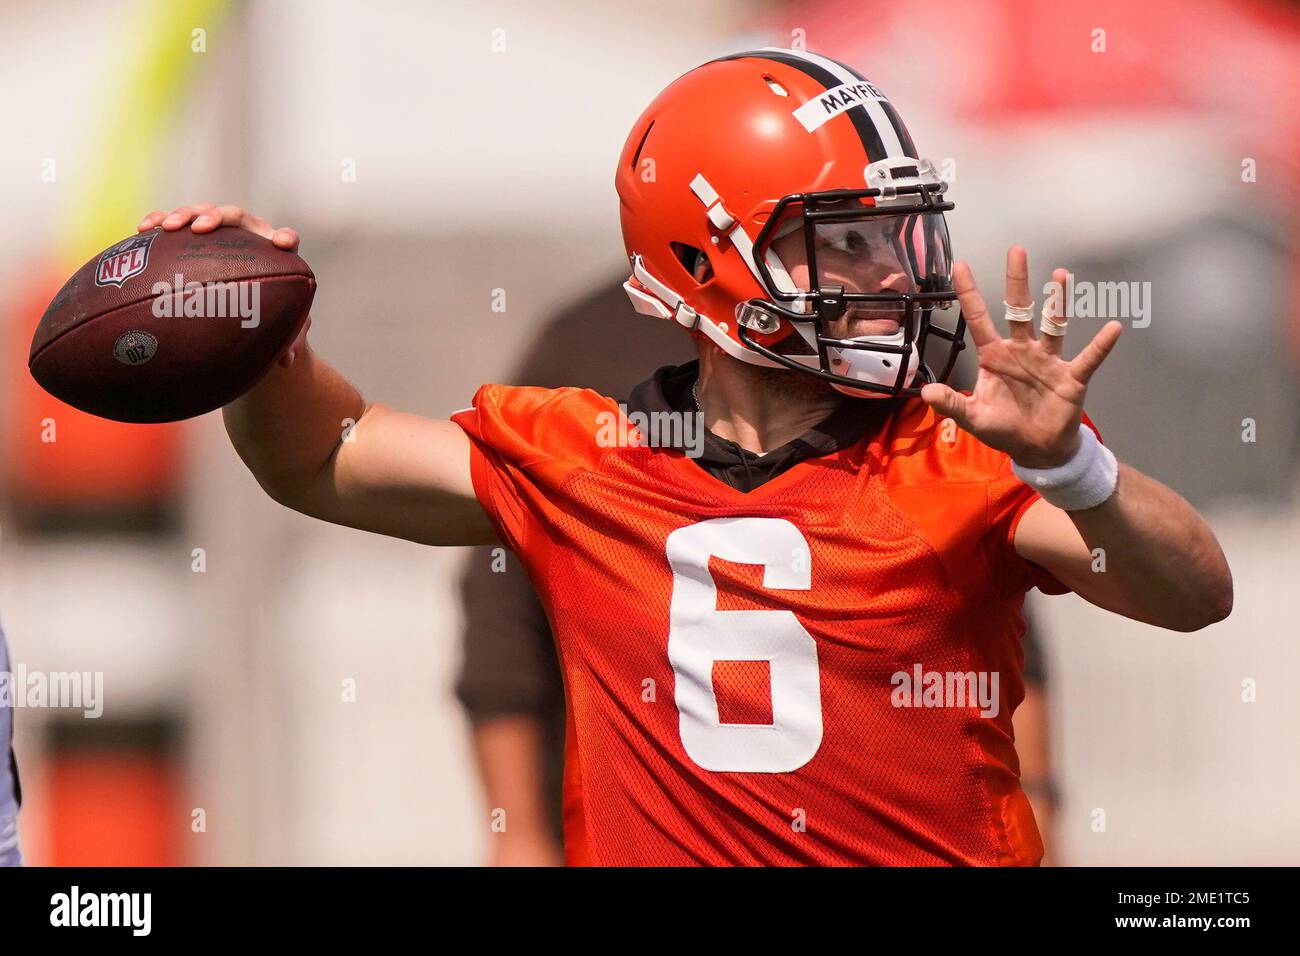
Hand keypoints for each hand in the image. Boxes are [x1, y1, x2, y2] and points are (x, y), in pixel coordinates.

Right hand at [138, 203, 309, 366]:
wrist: (245, 299)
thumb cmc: (265, 312)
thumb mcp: (276, 326)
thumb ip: (287, 339)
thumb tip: (286, 361)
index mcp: (274, 252)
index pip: (286, 238)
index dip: (285, 238)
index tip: (280, 244)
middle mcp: (248, 234)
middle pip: (236, 217)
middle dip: (217, 217)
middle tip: (199, 228)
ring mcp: (220, 230)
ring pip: (202, 212)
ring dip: (183, 215)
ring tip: (166, 227)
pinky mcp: (194, 232)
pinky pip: (175, 220)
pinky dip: (159, 220)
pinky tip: (143, 230)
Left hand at [920, 246, 1121, 468]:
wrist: (1036, 449)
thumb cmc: (1004, 428)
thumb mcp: (974, 418)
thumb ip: (952, 404)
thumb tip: (925, 392)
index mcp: (994, 356)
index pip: (979, 320)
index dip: (969, 294)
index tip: (961, 265)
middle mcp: (1021, 350)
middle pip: (1018, 309)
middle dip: (1017, 281)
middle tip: (1016, 250)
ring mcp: (1047, 361)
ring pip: (1053, 324)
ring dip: (1057, 301)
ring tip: (1060, 275)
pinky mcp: (1071, 377)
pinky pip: (1088, 358)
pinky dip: (1101, 346)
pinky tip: (1113, 328)